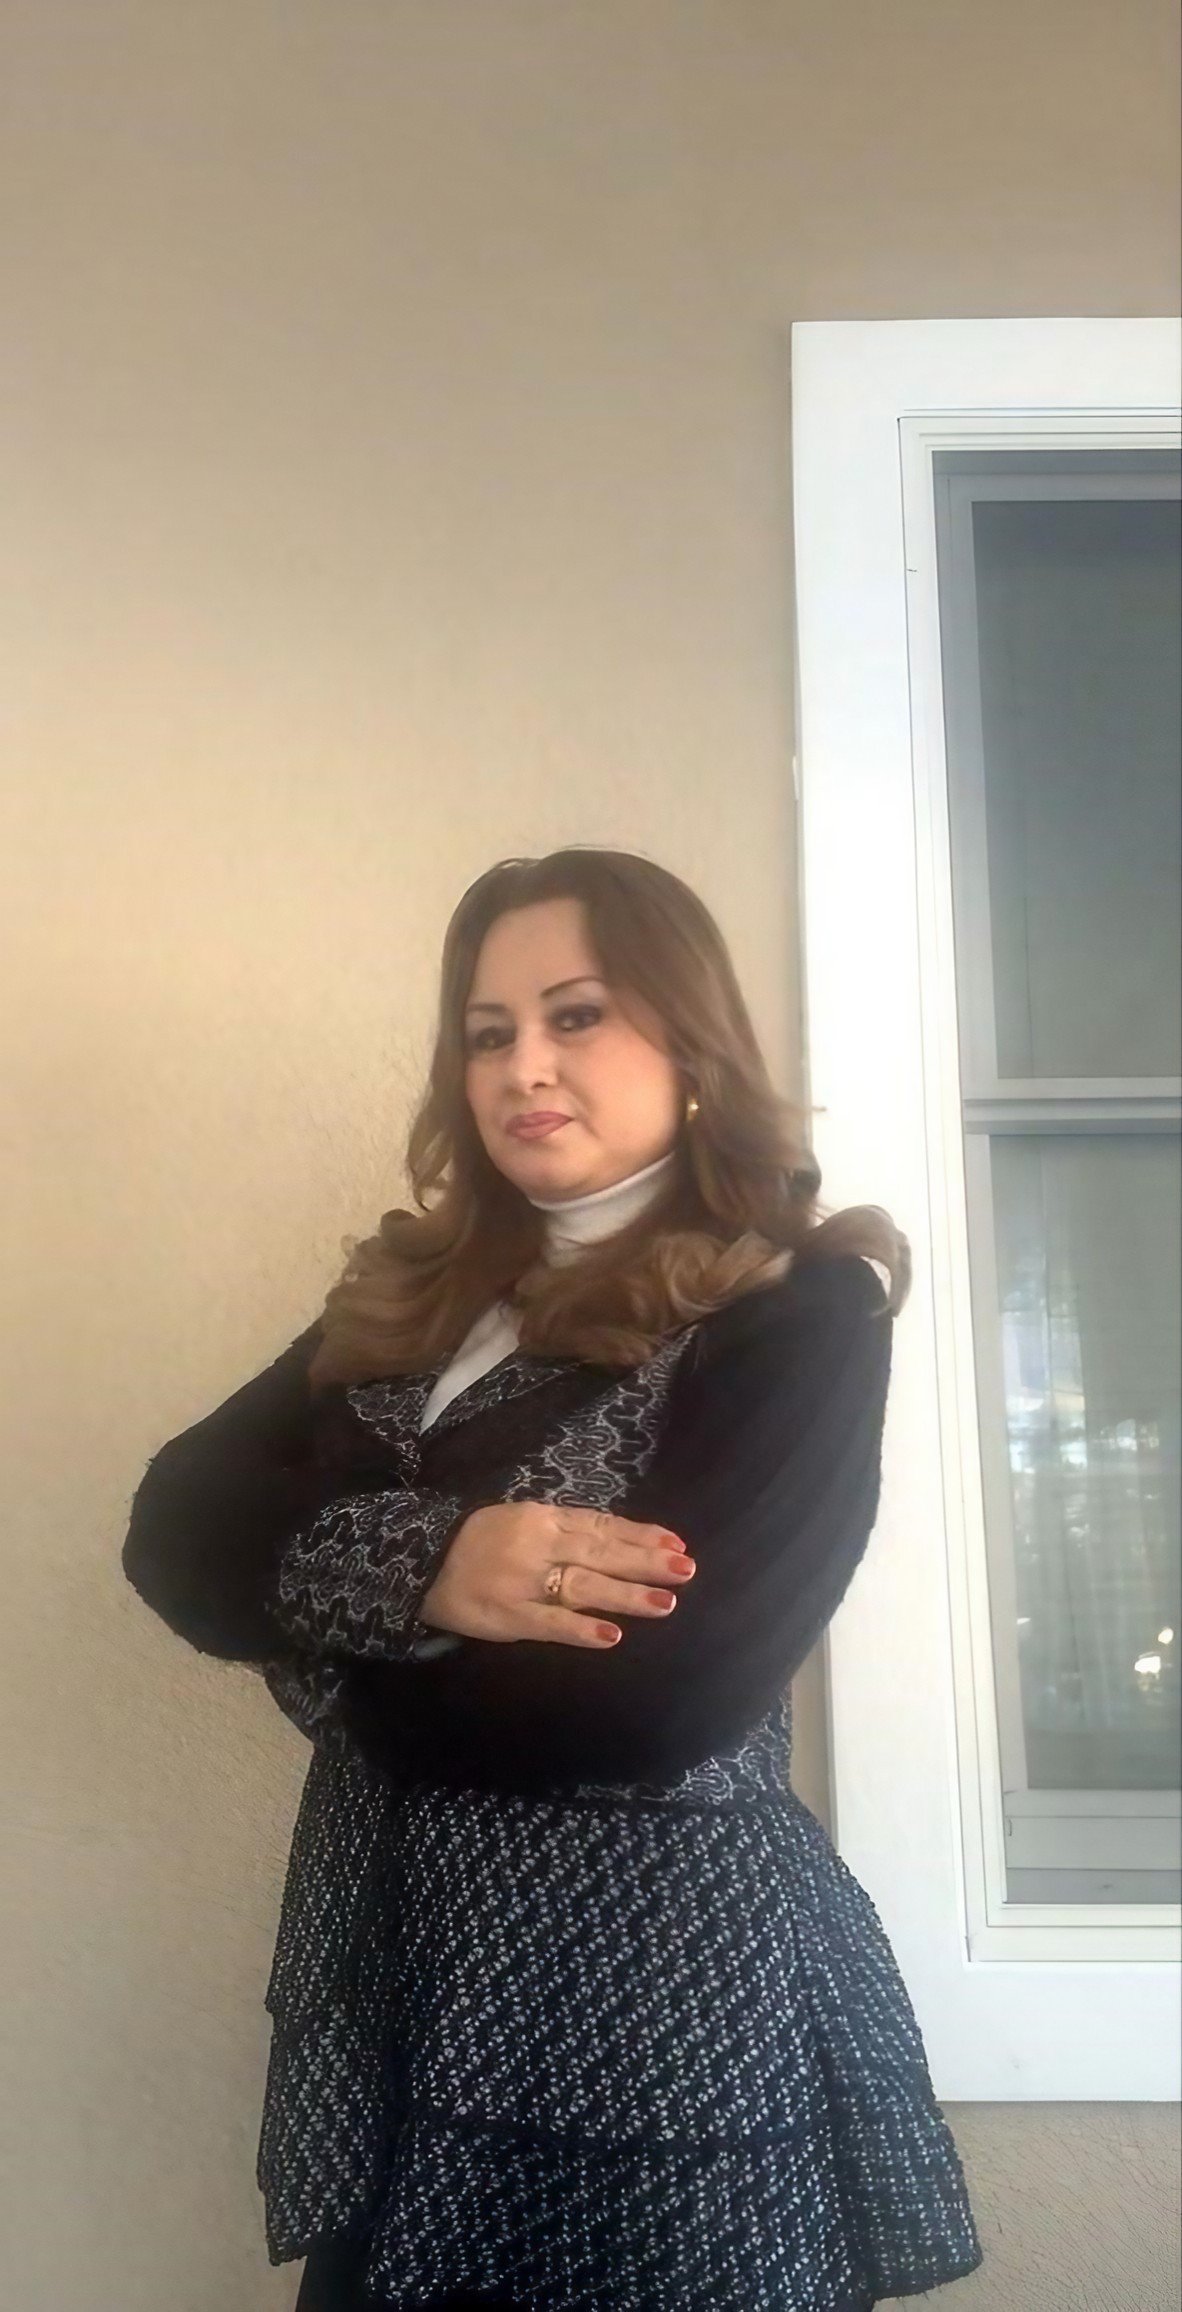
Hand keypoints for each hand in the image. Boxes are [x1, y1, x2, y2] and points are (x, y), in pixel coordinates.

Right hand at [418, 1500, 696, 1647]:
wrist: (419, 1562)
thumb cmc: (479, 1541)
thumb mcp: (521, 1519)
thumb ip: (565, 1528)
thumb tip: (620, 1538)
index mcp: (542, 1518)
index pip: (601, 1525)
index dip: (639, 1535)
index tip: (676, 1543)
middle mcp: (538, 1546)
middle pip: (600, 1553)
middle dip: (644, 1562)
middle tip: (686, 1570)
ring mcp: (524, 1582)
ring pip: (583, 1587)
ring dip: (625, 1596)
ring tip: (664, 1603)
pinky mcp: (508, 1616)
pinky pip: (550, 1624)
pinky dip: (580, 1629)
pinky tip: (611, 1636)